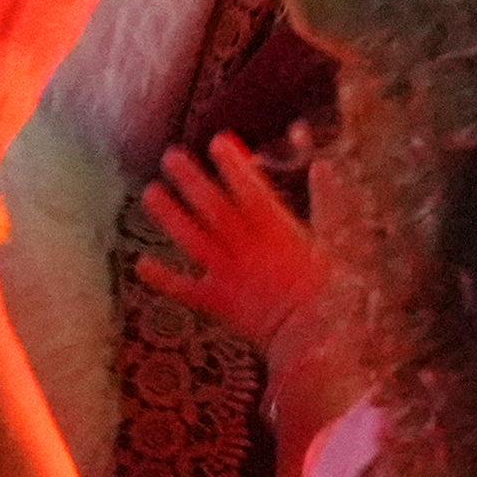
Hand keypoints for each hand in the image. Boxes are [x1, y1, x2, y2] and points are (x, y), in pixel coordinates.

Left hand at [136, 131, 322, 348]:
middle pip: (211, 205)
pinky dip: (162, 278)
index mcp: (273, 226)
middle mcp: (243, 243)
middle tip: (169, 156)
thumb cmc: (330, 289)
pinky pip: (184, 289)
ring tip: (149, 193)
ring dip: (169, 215)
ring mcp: (226, 272)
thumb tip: (323, 167)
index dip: (230, 161)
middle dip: (189, 178)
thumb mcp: (335, 239)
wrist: (313, 334)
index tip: (217, 141)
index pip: (247, 185)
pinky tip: (141, 264)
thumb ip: (327, 201)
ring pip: (192, 238)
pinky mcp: (217, 302)